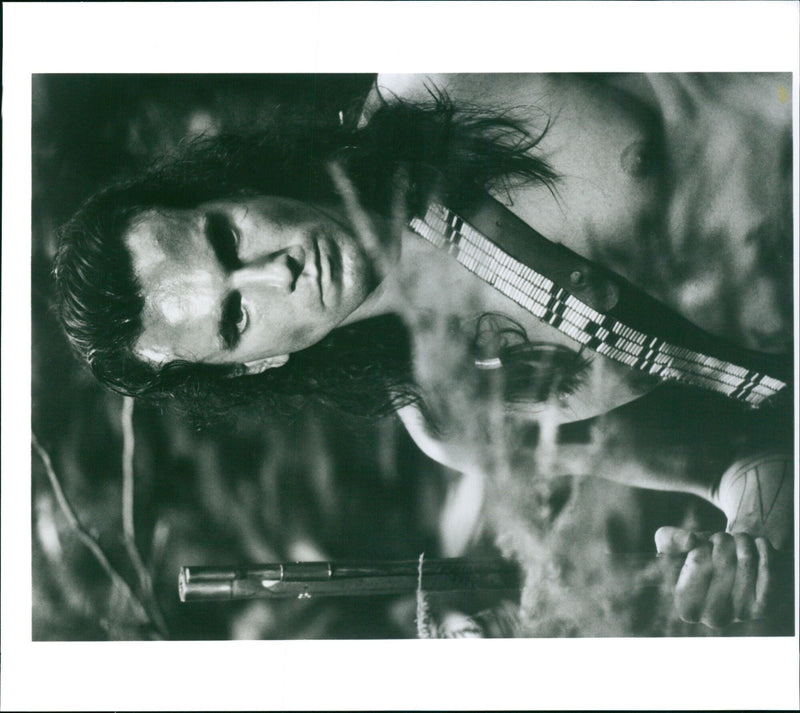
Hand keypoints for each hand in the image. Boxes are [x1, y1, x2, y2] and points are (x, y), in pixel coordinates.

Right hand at [655, 526, 775, 628]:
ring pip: (746, 561)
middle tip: (721, 539)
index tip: (699, 545)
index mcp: (686, 607)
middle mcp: (712, 618)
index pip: (697, 562)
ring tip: (738, 541)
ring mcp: (741, 615)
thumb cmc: (696, 554)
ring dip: (743, 541)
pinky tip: (758, 544)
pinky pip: (768, 572)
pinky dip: (764, 550)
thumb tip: (690, 541)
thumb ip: (670, 538)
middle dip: (723, 540)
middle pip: (723, 561)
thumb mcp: (671, 543)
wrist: (732, 566)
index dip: (701, 546)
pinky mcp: (765, 608)